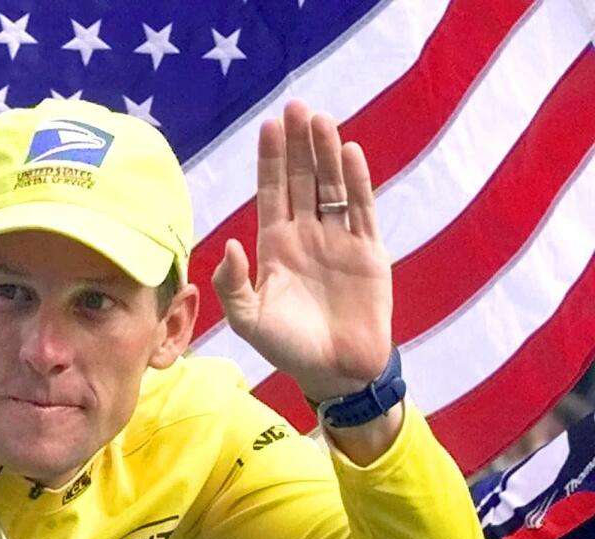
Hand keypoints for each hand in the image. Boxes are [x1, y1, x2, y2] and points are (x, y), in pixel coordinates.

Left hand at [212, 101, 391, 402]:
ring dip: (326, 154)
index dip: (271, 160)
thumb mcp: (249, 320)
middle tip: (295, 106)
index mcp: (275, 248)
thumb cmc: (288, 348)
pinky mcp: (368, 251)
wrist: (336, 371)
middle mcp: (306, 236)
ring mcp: (338, 241)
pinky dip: (357, 182)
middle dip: (298, 145)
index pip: (272, 193)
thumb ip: (233, 285)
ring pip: (332, 187)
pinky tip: (350, 152)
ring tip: (320, 119)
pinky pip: (361, 209)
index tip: (269, 126)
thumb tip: (231, 244)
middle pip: (302, 180)